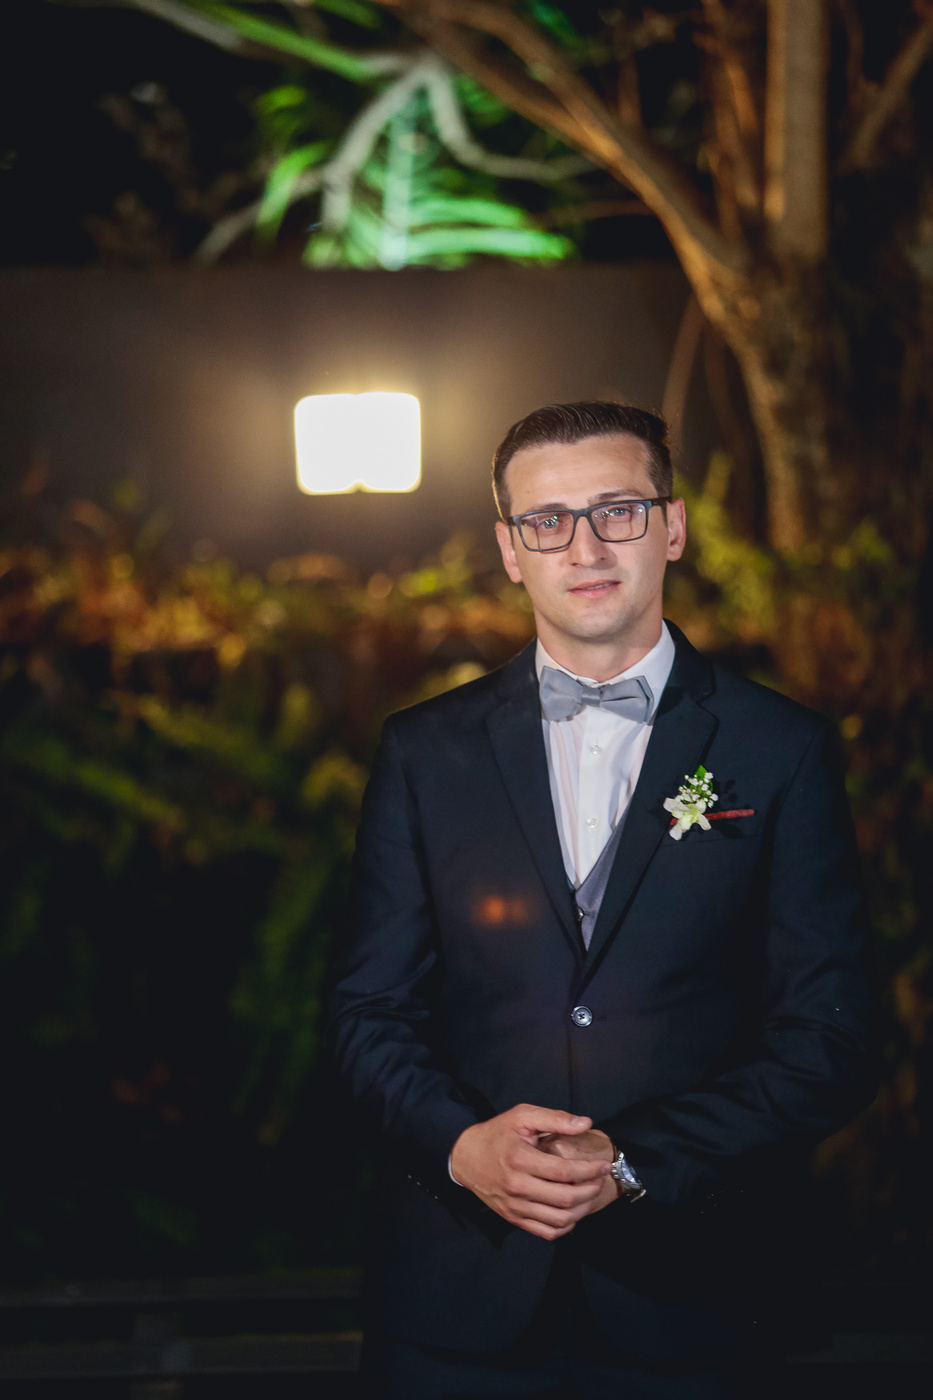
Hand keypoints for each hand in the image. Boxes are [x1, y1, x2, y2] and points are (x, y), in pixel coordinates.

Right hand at [450, 1104, 611, 1240]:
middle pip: (565, 1198)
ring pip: (558, 1219)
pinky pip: (546, 1232)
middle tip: (600, 1180)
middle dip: (590, 1190)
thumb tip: (585, 1123)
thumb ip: (554, 1118)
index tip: (603, 1165)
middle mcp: (517, 1186)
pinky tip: (572, 1213)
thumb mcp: (522, 1116)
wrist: (466, 1157)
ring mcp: (515, 1206)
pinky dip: (565, 1227)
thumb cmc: (497, 1134)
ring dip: (581, 1210)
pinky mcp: (513, 1218)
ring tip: (590, 1196)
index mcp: (521, 1159)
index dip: (589, 1170)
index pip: (564, 1171)